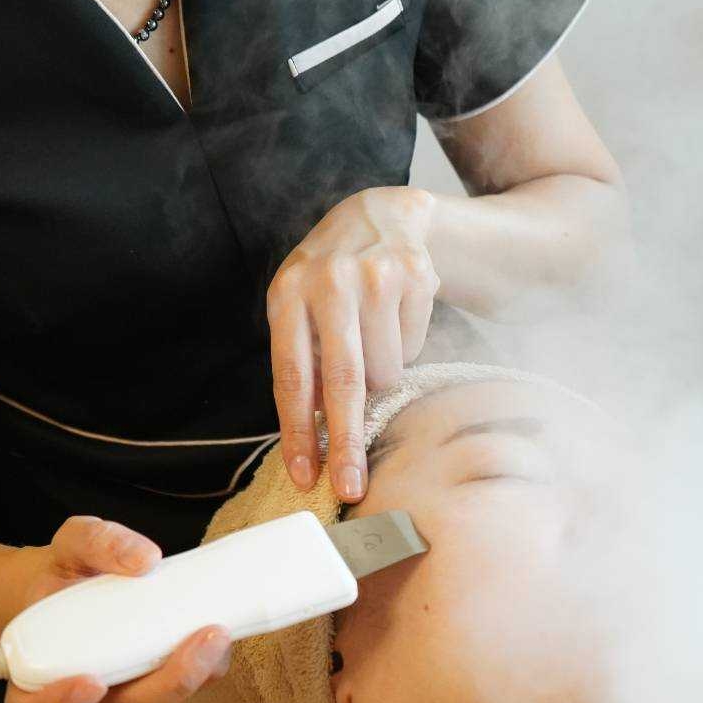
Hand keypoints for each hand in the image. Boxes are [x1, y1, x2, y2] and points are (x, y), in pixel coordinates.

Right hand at [3, 516, 231, 702]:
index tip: (90, 683)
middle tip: (203, 641)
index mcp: (39, 669)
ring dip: (195, 674)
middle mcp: (85, 690)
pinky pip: (184, 680)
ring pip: (161, 701)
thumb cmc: (68, 570)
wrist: (79, 580)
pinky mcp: (159, 674)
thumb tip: (145, 559)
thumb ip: (98, 543)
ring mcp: (126, 687)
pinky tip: (221, 623)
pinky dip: (206, 661)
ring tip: (219, 631)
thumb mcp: (72, 543)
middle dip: (166, 686)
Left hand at [267, 186, 439, 499]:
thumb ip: (303, 363)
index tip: (305, 476)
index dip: (299, 432)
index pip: (291, 376)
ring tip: (372, 342)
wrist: (380, 215)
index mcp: (288, 294)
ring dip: (382, 378)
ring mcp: (375, 275)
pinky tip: (393, 316)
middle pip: (342, 381)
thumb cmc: (330, 277)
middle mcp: (329, 282)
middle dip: (346, 442)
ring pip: (387, 369)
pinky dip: (405, 346)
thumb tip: (312, 439)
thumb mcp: (299, 308)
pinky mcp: (415, 274)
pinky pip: (414, 345)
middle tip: (350, 487)